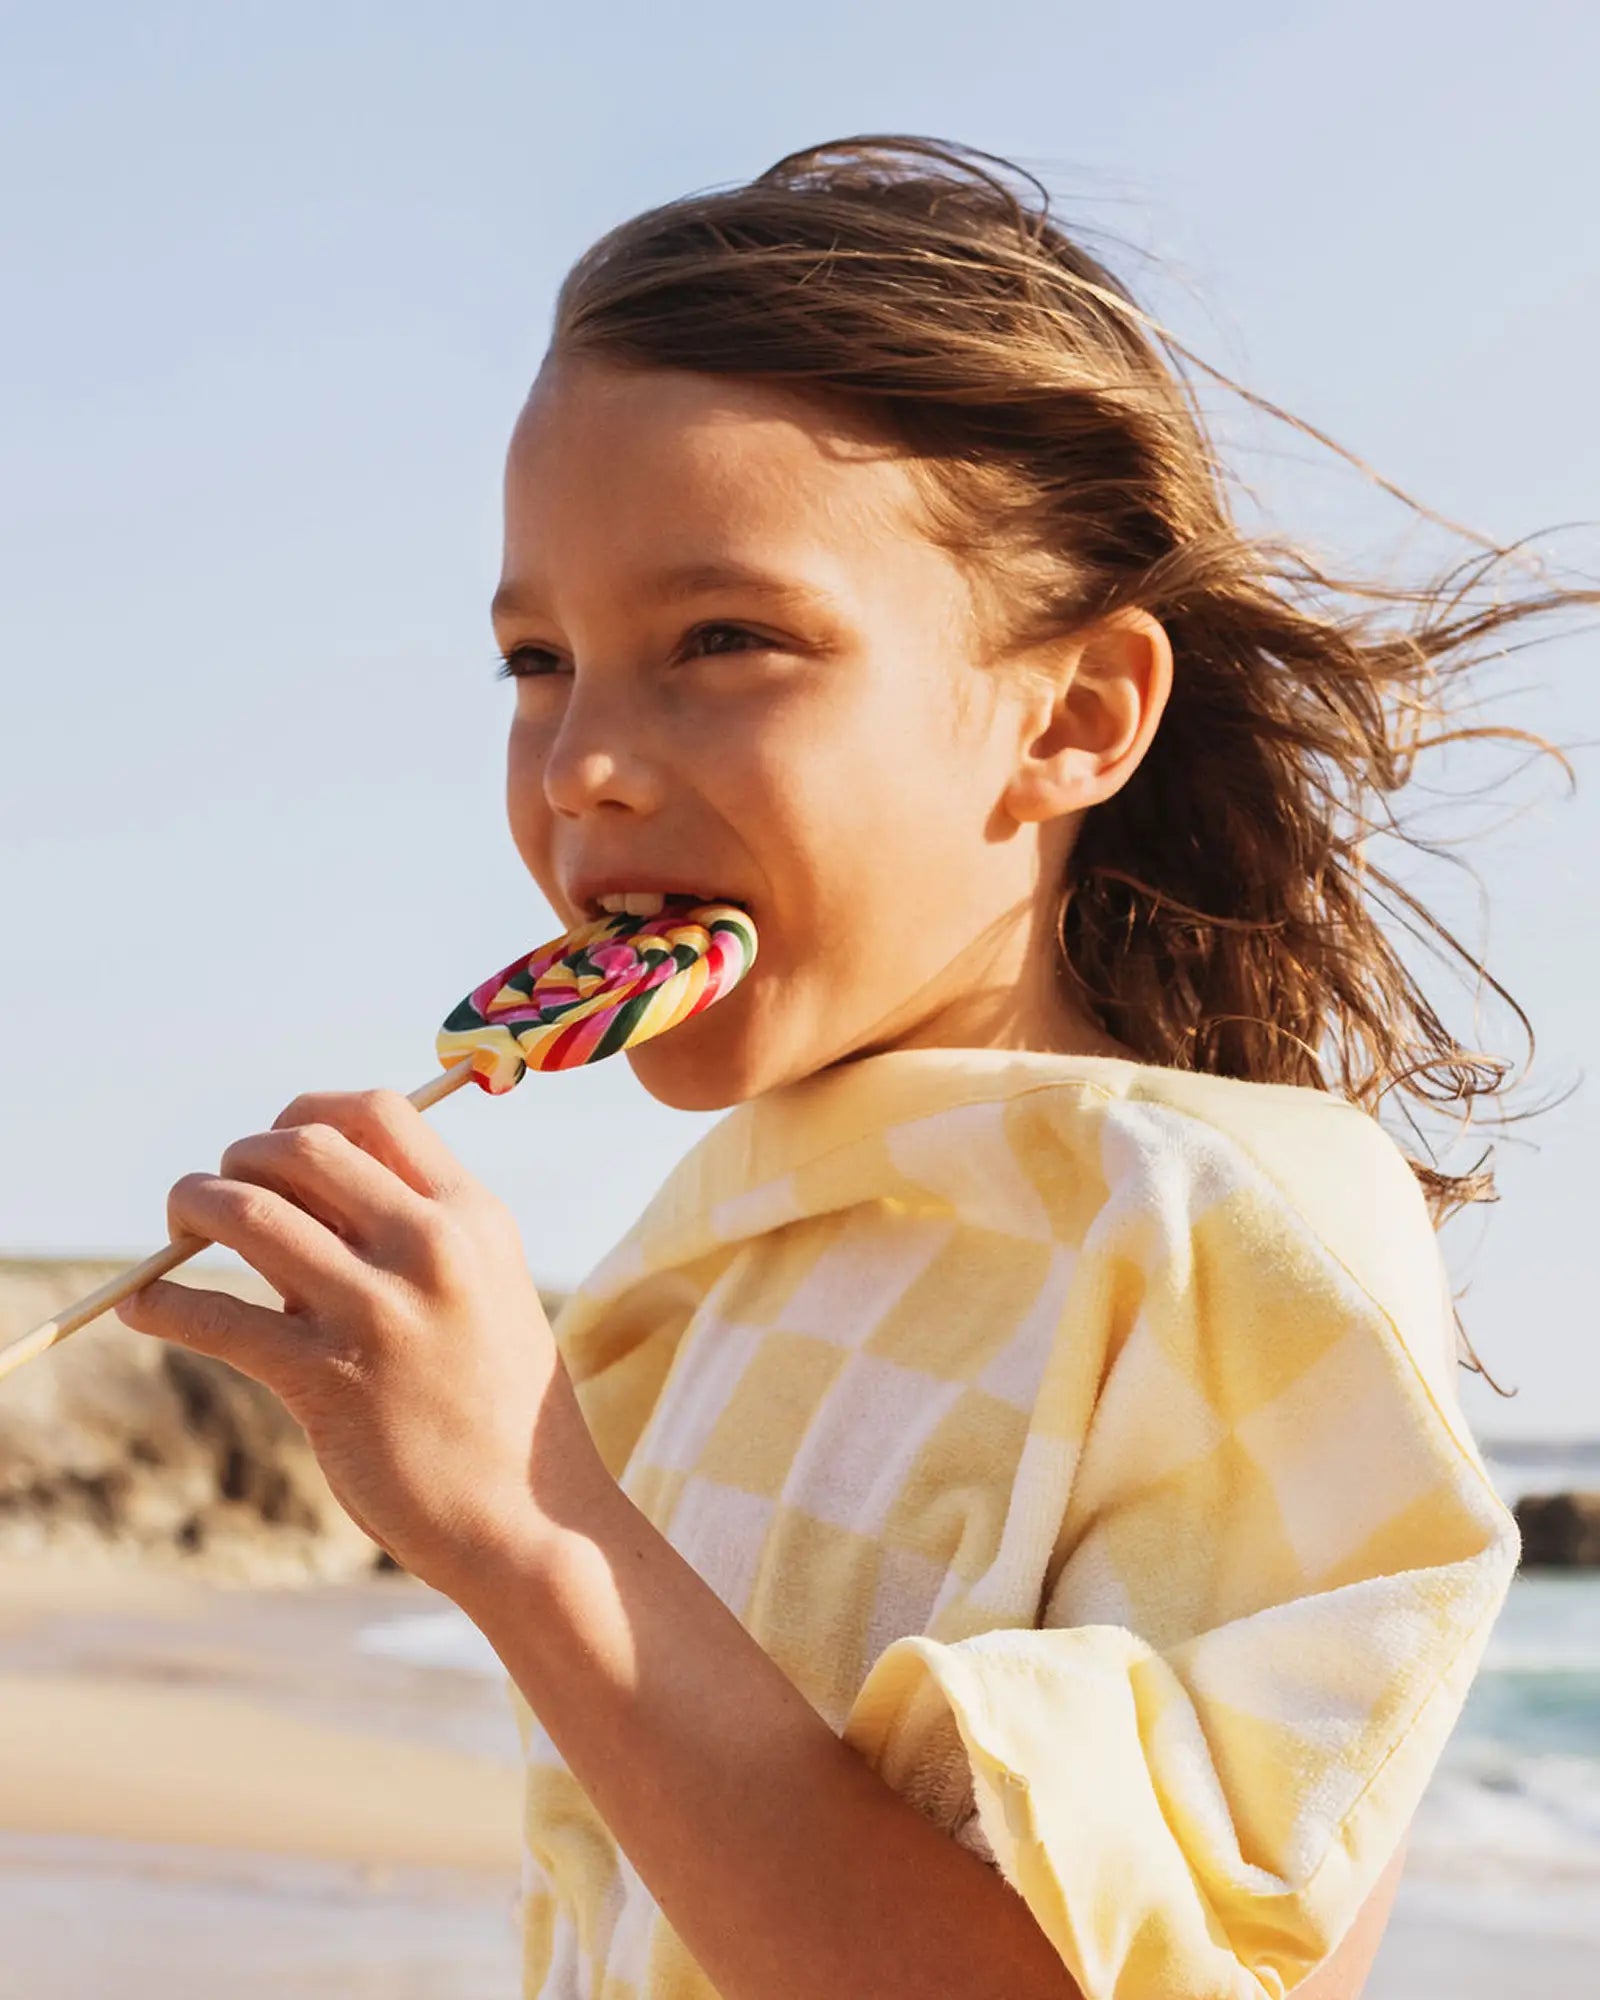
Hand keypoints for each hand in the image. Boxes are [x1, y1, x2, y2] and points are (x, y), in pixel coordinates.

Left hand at [114, 1088, 611, 1597]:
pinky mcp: (327, 1380)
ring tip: (175, 1232)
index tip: (274, 1148)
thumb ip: (410, 1236)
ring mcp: (378, 1311)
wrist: (528, 1517)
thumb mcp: (483, 1290)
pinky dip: (159, 1304)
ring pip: (245, 1213)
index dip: (305, 1113)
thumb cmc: (499, 1405)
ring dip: (190, 1208)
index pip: (376, 1111)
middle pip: (300, 1148)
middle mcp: (429, 1246)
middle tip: (214, 1198)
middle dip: (238, 1159)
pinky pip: (215, 1317)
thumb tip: (294, 1194)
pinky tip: (141, 1309)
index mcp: (472, 1215)